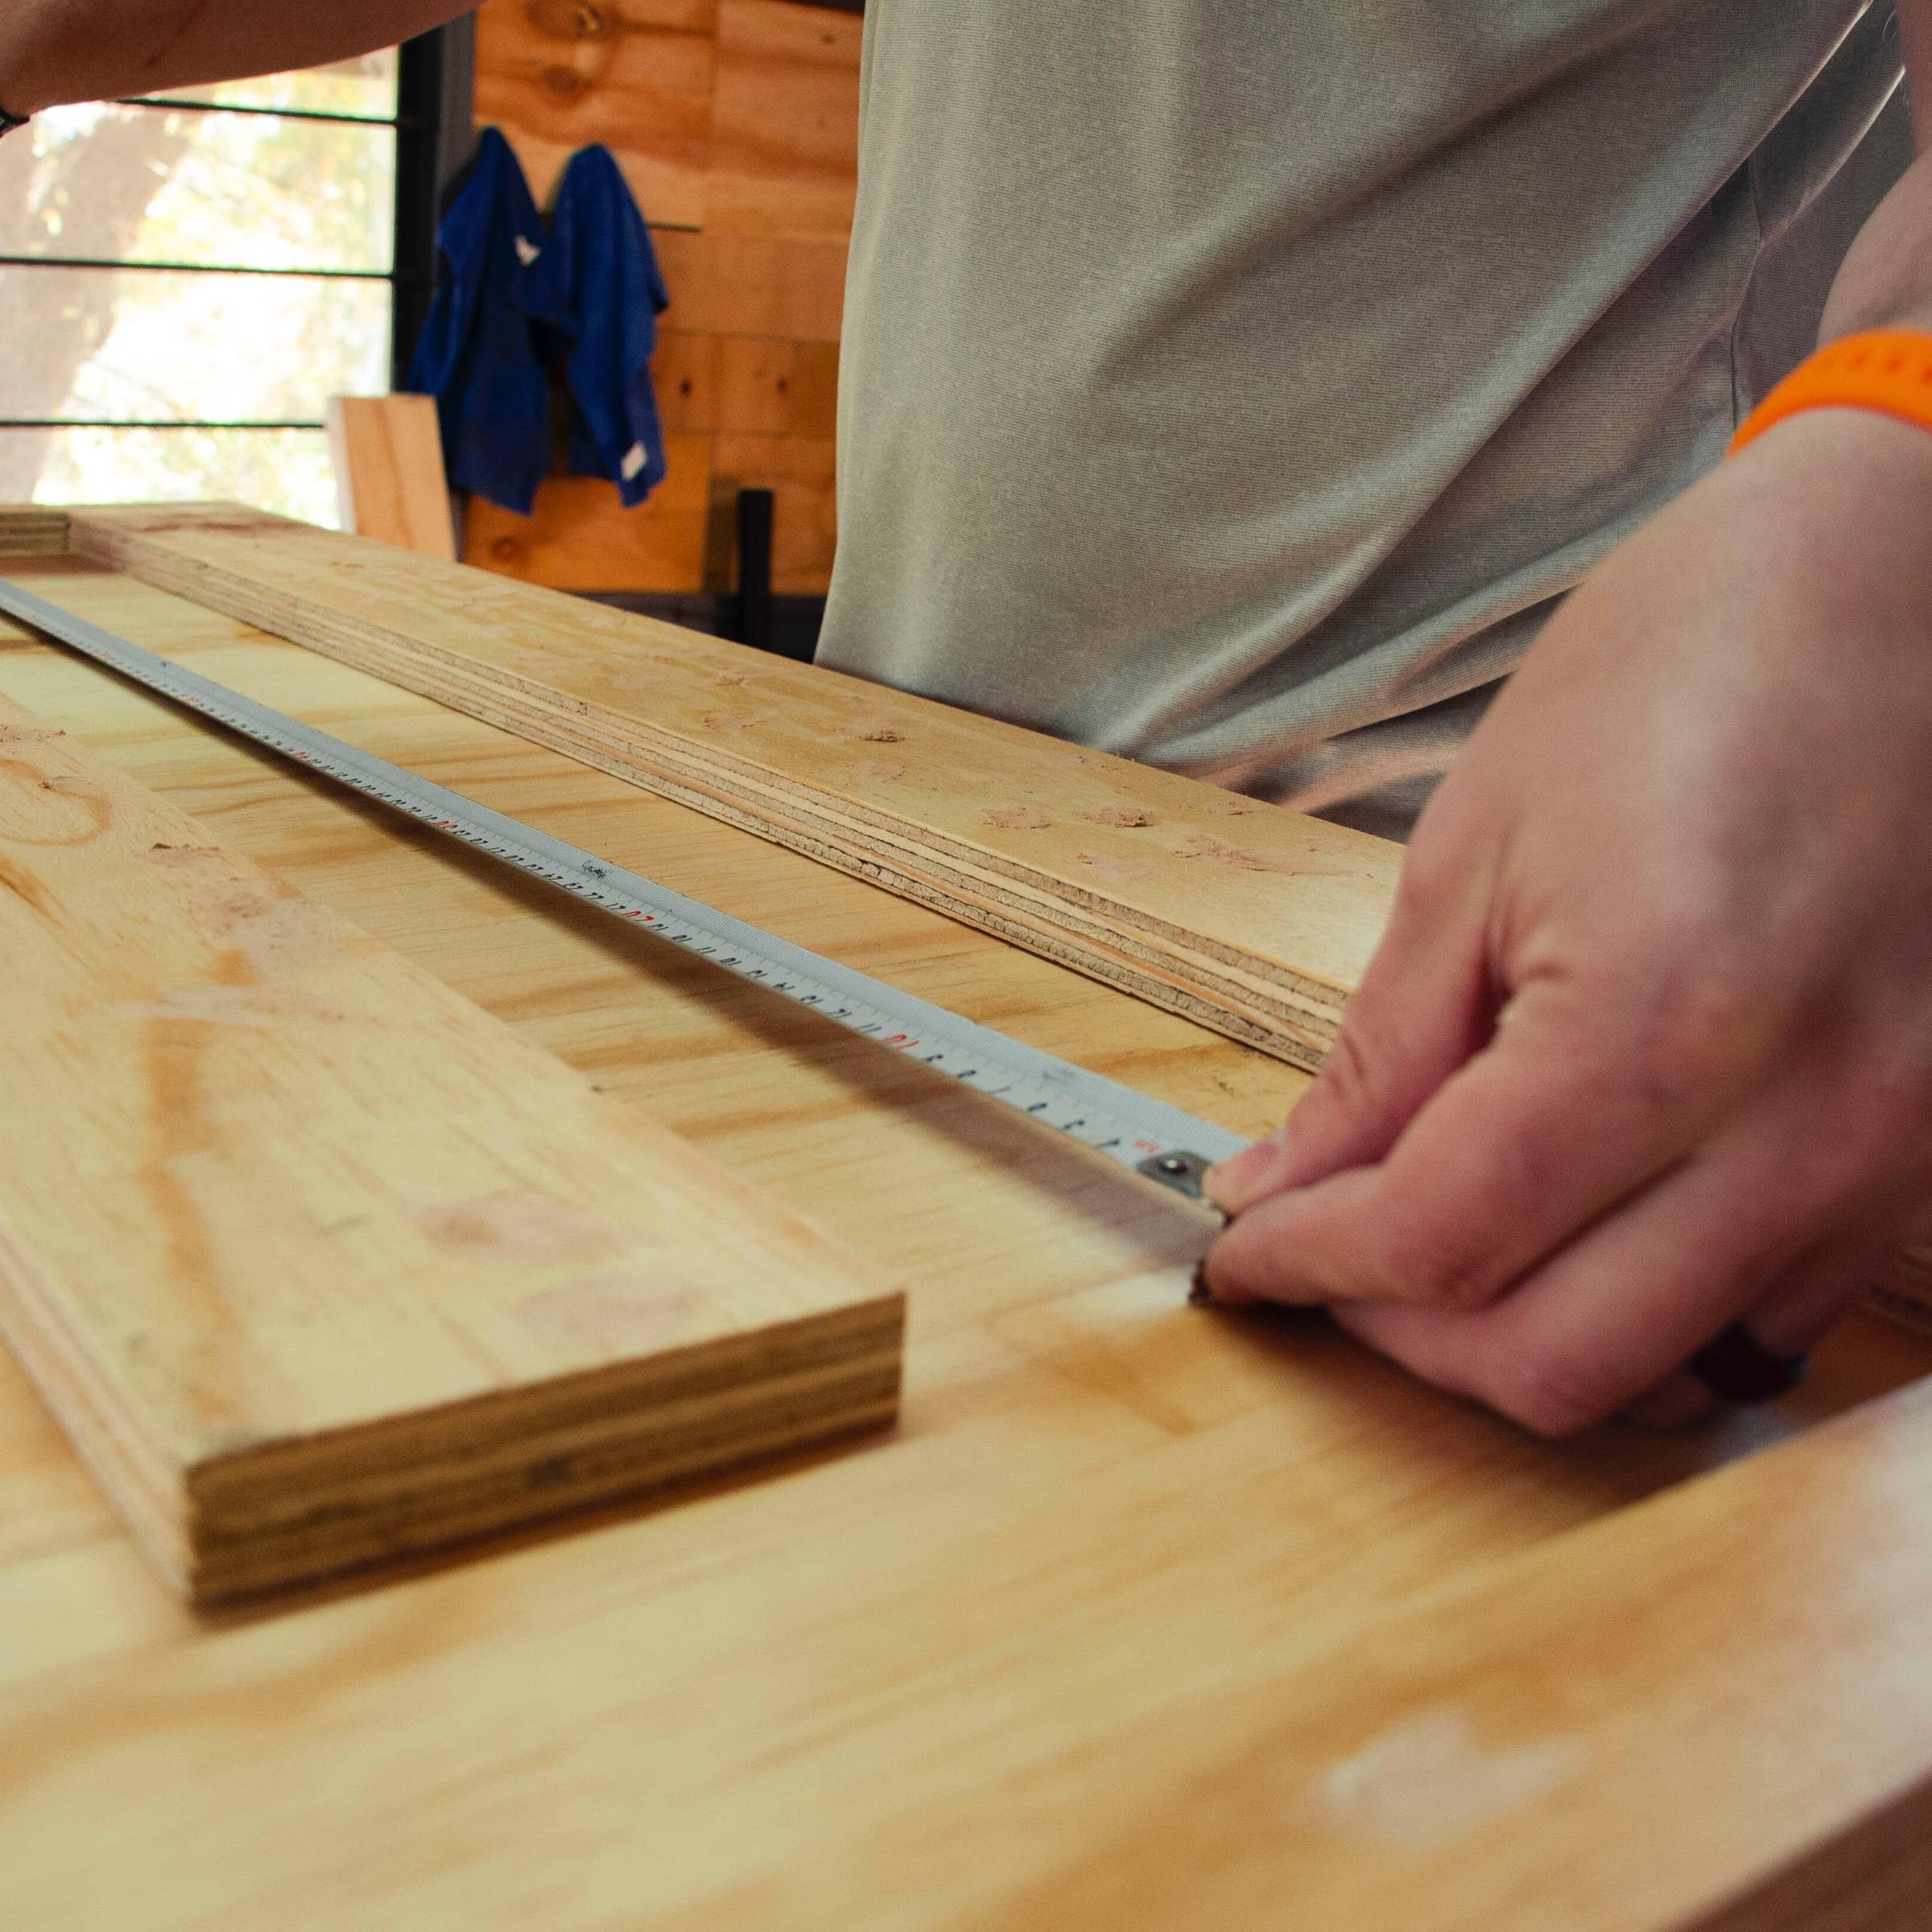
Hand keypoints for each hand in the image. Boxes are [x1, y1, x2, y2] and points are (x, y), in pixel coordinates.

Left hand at [1201, 408, 1931, 1433]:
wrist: (1894, 580)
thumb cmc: (1682, 665)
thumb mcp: (1476, 851)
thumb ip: (1382, 1059)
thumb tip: (1289, 1185)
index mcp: (1665, 1023)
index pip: (1443, 1240)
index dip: (1312, 1266)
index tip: (1248, 1255)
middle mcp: (1809, 1122)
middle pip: (1557, 1362)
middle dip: (1404, 1336)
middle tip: (1327, 1259)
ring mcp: (1896, 1153)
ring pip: (1671, 1372)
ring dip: (1525, 1341)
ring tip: (1440, 1247)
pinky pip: (1768, 1316)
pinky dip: (1647, 1313)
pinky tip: (1580, 1229)